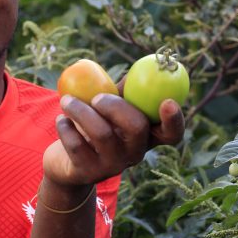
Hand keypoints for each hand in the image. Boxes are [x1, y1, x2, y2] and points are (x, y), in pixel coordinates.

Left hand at [43, 83, 184, 187]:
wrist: (65, 160)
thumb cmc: (94, 125)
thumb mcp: (111, 108)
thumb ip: (125, 91)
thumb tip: (141, 65)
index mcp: (146, 136)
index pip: (171, 134)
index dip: (175, 120)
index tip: (167, 101)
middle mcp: (134, 153)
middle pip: (137, 128)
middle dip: (115, 106)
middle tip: (96, 98)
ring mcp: (112, 165)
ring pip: (102, 134)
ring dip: (81, 110)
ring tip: (66, 101)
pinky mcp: (88, 172)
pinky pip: (77, 145)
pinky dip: (66, 126)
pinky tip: (62, 120)